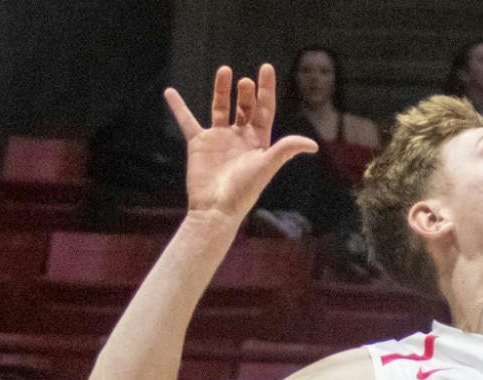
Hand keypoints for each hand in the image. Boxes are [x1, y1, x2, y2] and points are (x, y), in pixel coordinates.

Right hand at [165, 64, 319, 221]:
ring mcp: (219, 139)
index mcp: (259, 142)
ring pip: (221, 107)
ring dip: (222, 89)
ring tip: (225, 70)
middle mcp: (240, 137)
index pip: (264, 109)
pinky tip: (170, 93)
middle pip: (245, 107)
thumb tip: (312, 144)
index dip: (266, 89)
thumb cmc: (243, 191)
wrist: (216, 209)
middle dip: (246, 92)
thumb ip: (286, 150)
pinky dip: (178, 107)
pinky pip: (187, 120)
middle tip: (245, 82)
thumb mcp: (266, 167)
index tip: (266, 68)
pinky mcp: (199, 143)